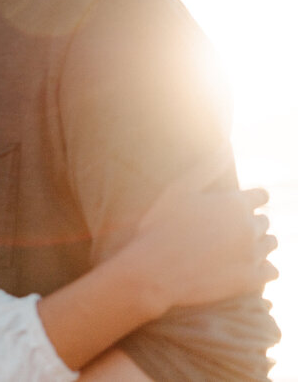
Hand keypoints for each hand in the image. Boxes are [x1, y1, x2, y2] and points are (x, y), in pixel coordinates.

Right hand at [128, 158, 277, 314]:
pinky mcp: (251, 280)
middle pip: (264, 221)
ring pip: (270, 244)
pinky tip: (242, 266)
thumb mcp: (178, 191)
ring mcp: (252, 255)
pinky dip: (262, 268)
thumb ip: (206, 168)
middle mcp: (249, 227)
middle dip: (248, 223)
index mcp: (234, 203)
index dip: (247, 200)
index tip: (230, 208)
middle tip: (223, 230)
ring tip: (231, 248)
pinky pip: (273, 271)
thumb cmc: (159, 227)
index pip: (261, 196)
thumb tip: (223, 145)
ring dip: (256, 243)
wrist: (152, 271)